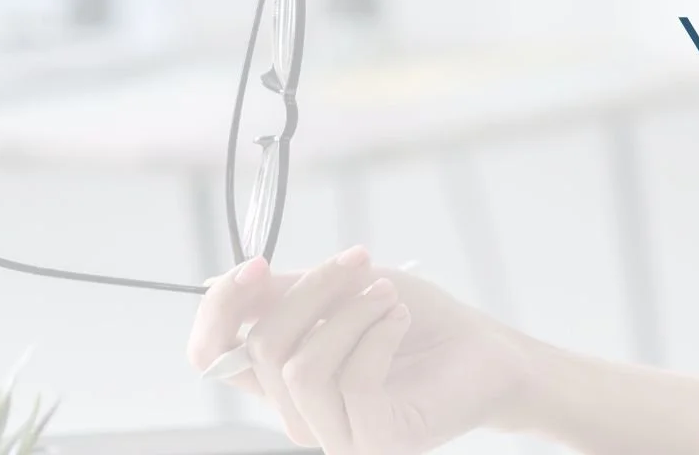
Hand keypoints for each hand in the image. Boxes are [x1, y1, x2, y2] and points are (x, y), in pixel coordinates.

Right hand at [187, 248, 537, 454]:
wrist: (487, 350)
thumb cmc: (416, 320)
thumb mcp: (345, 291)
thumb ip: (285, 292)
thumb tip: (220, 281)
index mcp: (280, 378)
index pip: (212, 356)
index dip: (220, 309)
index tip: (257, 264)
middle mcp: (298, 414)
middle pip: (262, 349)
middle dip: (309, 291)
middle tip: (360, 261)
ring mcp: (335, 435)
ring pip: (302, 367)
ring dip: (350, 314)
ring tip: (389, 296)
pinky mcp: (376, 441)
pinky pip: (352, 381)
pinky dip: (378, 333)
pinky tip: (401, 320)